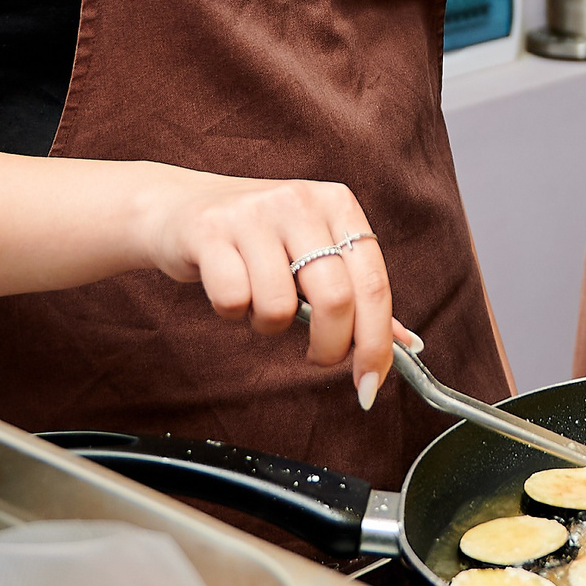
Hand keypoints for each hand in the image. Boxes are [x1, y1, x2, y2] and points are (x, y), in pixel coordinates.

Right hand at [134, 166, 395, 401]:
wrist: (177, 208)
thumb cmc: (255, 239)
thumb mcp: (312, 251)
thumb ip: (357, 295)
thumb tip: (408, 346)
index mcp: (338, 205)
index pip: (373, 284)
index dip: (375, 344)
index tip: (370, 384)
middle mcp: (301, 201)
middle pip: (335, 299)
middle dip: (330, 348)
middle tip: (316, 357)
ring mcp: (254, 213)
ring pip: (279, 307)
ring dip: (268, 325)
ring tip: (257, 301)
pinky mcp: (210, 231)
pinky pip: (233, 300)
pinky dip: (231, 312)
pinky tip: (228, 289)